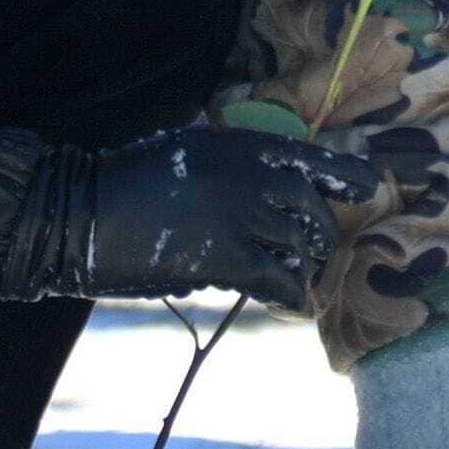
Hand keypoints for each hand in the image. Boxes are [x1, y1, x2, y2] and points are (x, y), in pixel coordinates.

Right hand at [21, 125, 367, 310]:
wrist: (79, 213)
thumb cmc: (122, 185)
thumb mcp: (182, 154)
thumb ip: (225, 169)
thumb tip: (261, 200)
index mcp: (234, 144)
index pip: (304, 156)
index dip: (341, 173)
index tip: (369, 186)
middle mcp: (247, 173)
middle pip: (308, 205)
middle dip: (320, 229)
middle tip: (320, 248)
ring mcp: (240, 214)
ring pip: (297, 243)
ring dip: (303, 263)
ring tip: (301, 276)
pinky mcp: (227, 256)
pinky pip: (278, 279)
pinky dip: (292, 294)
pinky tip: (296, 304)